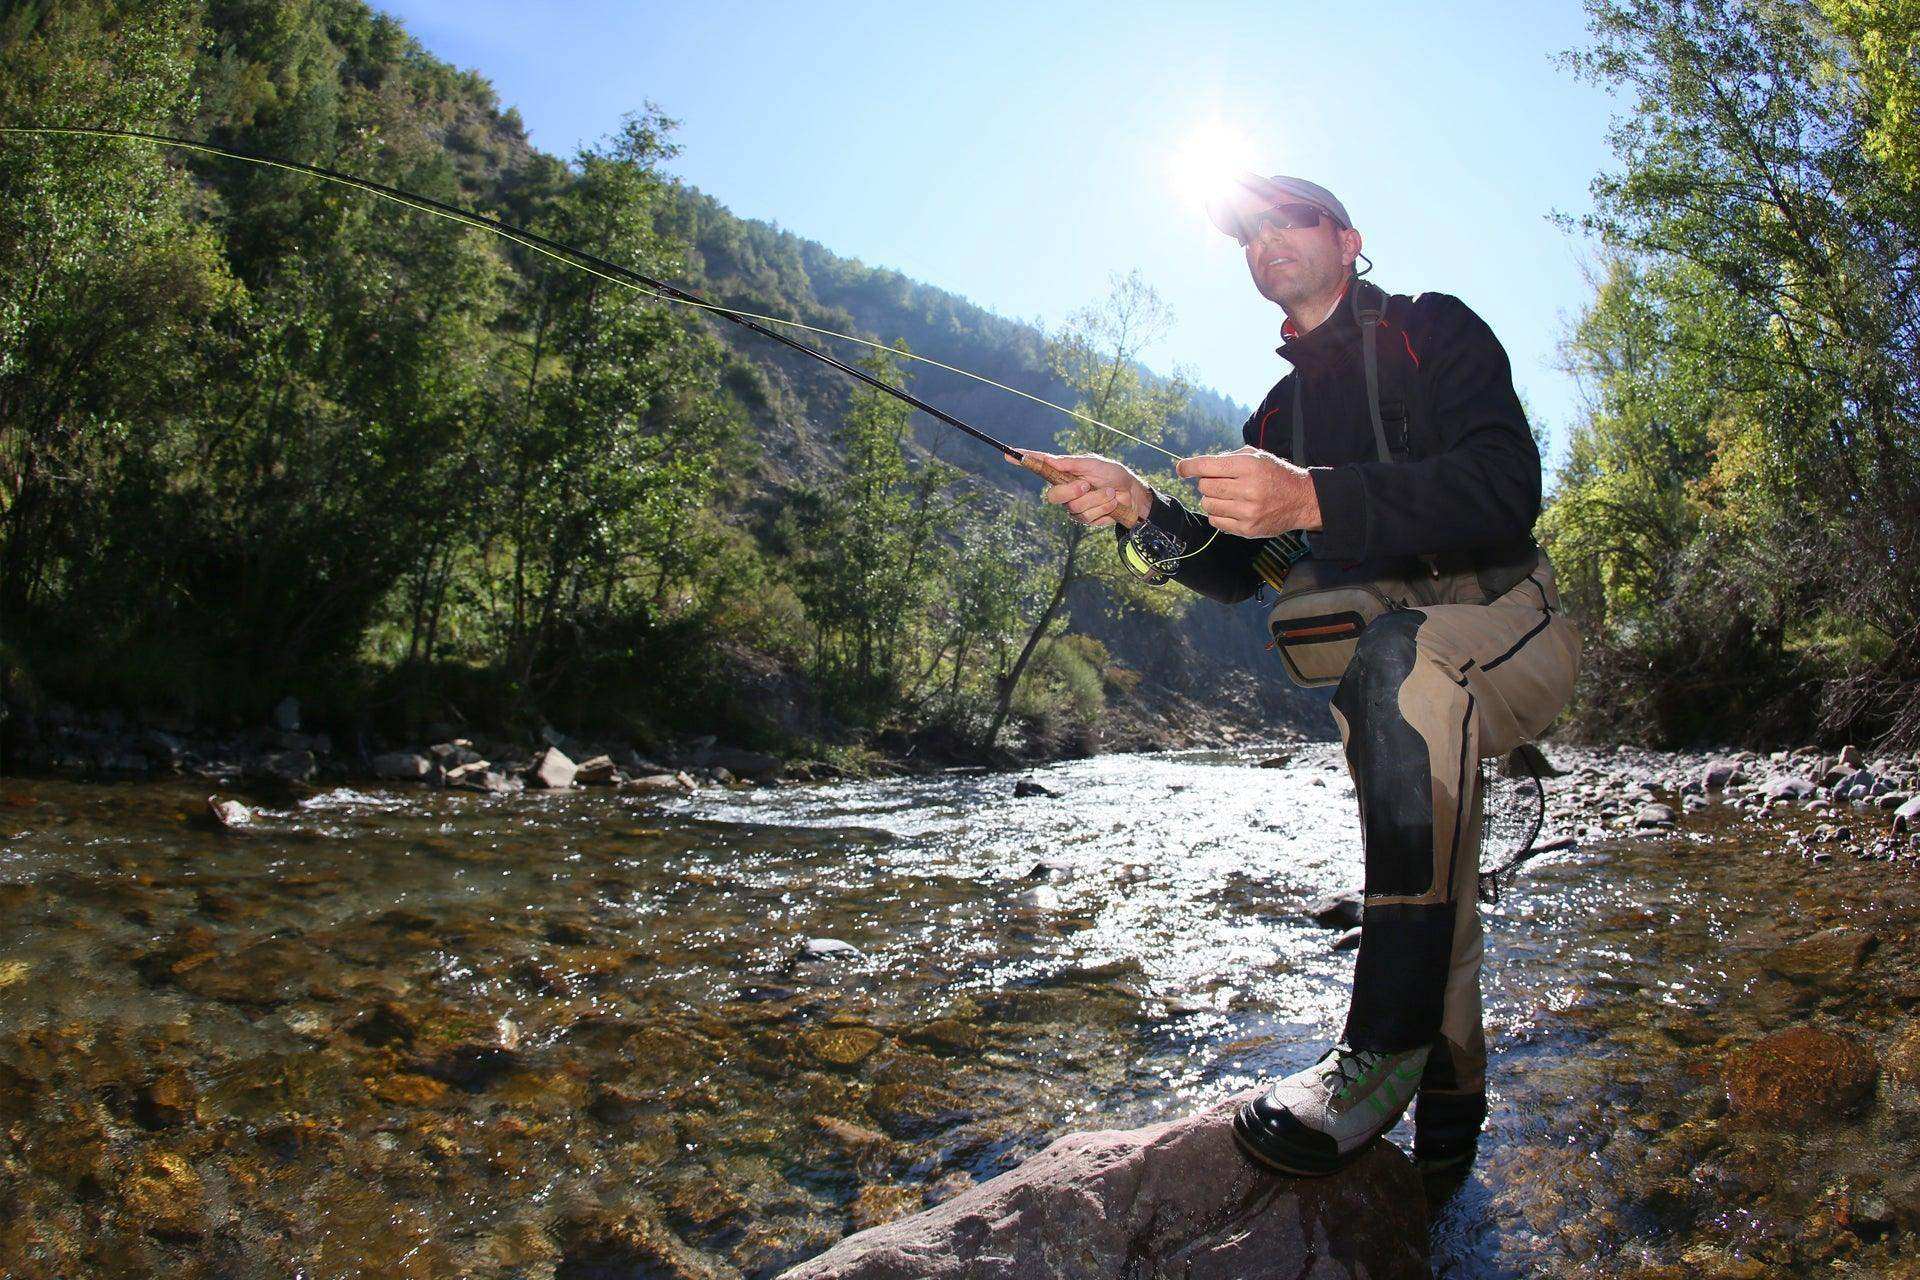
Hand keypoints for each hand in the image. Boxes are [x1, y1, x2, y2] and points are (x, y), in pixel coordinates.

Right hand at [1004, 450, 1150, 528]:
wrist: (1132, 494)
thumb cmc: (1113, 474)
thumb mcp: (1094, 464)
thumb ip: (1071, 464)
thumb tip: (1049, 459)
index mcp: (1065, 472)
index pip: (1040, 466)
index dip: (1024, 461)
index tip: (1009, 454)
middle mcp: (1065, 490)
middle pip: (1052, 496)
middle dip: (1071, 491)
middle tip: (1086, 485)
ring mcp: (1073, 506)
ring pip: (1074, 507)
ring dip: (1096, 499)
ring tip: (1110, 492)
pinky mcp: (1085, 519)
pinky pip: (1087, 516)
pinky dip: (1103, 507)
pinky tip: (1111, 502)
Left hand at [1175, 446, 1321, 537]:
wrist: (1301, 500)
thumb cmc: (1275, 475)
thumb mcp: (1257, 457)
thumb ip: (1228, 458)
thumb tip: (1199, 467)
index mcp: (1249, 467)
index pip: (1208, 466)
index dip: (1189, 466)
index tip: (1180, 468)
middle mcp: (1248, 489)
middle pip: (1205, 486)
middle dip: (1207, 483)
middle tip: (1220, 482)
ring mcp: (1247, 512)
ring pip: (1208, 505)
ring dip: (1212, 499)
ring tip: (1229, 496)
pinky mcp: (1247, 529)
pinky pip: (1216, 521)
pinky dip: (1218, 514)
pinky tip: (1232, 508)